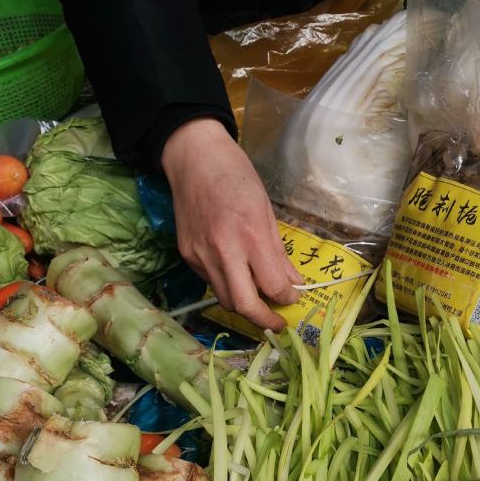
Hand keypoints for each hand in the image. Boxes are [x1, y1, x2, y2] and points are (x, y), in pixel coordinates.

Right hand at [162, 117, 299, 331]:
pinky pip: (211, 283)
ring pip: (225, 300)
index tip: (292, 297)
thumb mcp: (266, 210)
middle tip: (277, 322)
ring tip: (258, 299)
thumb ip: (279, 253)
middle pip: (244, 306)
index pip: (273, 286)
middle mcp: (223, 251)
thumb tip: (293, 283)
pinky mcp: (187, 256)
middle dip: (264, 321)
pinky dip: (227, 285)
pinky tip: (236, 273)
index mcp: (250, 236)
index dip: (287, 298)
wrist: (193, 158)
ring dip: (244, 305)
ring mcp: (201, 256)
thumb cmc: (235, 177)